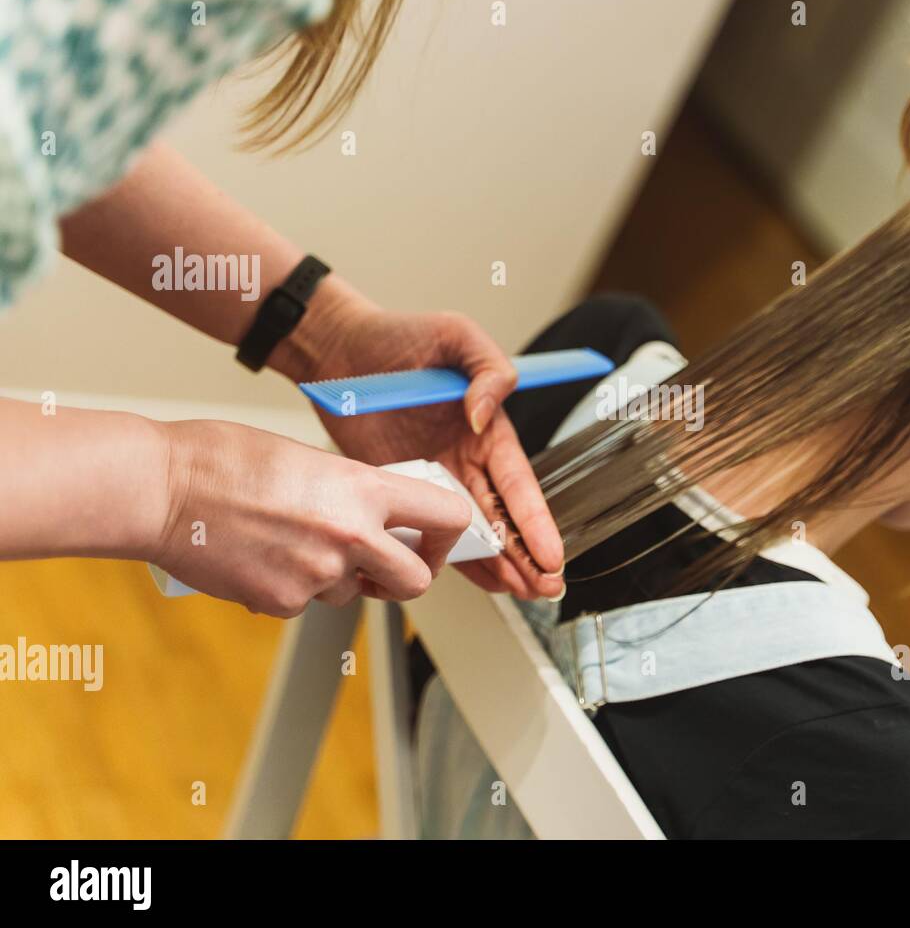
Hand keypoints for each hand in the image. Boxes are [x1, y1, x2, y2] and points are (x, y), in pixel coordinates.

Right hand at [152, 419, 471, 616]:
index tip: (435, 537)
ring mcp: (318, 575)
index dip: (448, 533)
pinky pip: (307, 603)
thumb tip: (385, 516)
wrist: (163, 489)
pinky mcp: (283, 604)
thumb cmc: (226, 459)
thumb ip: (357, 492)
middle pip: (417, 581)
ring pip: (352, 594)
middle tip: (387, 563)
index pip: (448, 516)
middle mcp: (351, 536)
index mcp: (364, 489)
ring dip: (337, 578)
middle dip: (406, 576)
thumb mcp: (314, 460)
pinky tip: (263, 556)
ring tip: (293, 541)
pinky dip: (292, 587)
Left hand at [279, 287, 564, 600]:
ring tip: (524, 594)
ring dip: (501, 564)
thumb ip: (488, 370)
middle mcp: (468, 458)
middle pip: (505, 516)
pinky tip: (483, 581)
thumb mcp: (456, 334)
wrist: (338, 349)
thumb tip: (483, 416)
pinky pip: (432, 530)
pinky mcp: (403, 488)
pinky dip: (457, 557)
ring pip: (475, 531)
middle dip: (529, 553)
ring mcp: (436, 478)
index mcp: (487, 427)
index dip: (535, 521)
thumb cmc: (399, 336)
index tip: (552, 553)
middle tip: (548, 587)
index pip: (518, 483)